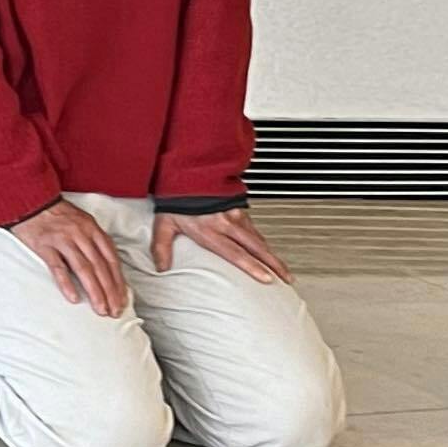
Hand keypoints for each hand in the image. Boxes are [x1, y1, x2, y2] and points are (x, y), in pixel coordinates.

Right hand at [13, 197, 128, 317]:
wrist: (31, 201)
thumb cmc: (58, 216)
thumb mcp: (82, 222)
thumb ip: (95, 242)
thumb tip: (108, 269)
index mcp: (93, 229)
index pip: (110, 259)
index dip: (118, 281)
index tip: (122, 299)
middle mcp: (81, 234)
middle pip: (100, 266)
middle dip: (110, 291)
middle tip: (114, 311)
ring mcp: (63, 240)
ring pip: (83, 269)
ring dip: (94, 291)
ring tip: (100, 309)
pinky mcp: (45, 246)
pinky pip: (58, 267)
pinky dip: (66, 283)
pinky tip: (73, 298)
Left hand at [149, 205, 291, 285]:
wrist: (189, 168)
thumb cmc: (178, 195)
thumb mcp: (165, 223)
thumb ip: (162, 247)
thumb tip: (161, 267)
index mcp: (211, 230)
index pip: (236, 253)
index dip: (253, 267)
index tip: (268, 278)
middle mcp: (227, 223)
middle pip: (257, 247)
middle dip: (274, 264)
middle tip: (286, 278)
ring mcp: (236, 215)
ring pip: (259, 239)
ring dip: (272, 254)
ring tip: (282, 269)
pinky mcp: (239, 208)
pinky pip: (255, 229)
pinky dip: (264, 241)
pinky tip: (267, 249)